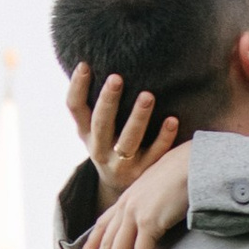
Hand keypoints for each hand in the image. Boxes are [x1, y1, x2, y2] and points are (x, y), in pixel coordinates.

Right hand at [66, 66, 180, 188]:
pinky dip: (164, 138)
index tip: (85, 65)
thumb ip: (97, 102)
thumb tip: (100, 59)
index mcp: (86, 133)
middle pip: (101, 124)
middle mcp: (99, 149)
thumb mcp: (96, 129)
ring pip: (128, 141)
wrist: (120, 189)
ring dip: (138, 118)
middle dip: (108, 101)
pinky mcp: (143, 173)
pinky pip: (155, 154)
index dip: (77, 88)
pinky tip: (173, 120)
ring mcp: (121, 164)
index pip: (75, 108)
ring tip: (147, 96)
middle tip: (116, 78)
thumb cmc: (110, 144)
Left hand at [78, 145, 193, 248]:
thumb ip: (154, 198)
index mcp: (129, 196)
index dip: (92, 243)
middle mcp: (127, 205)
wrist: (195, 160)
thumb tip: (159, 209)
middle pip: (107, 243)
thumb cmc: (186, 169)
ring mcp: (136, 213)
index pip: (103, 224)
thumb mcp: (163, 183)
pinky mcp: (150, 222)